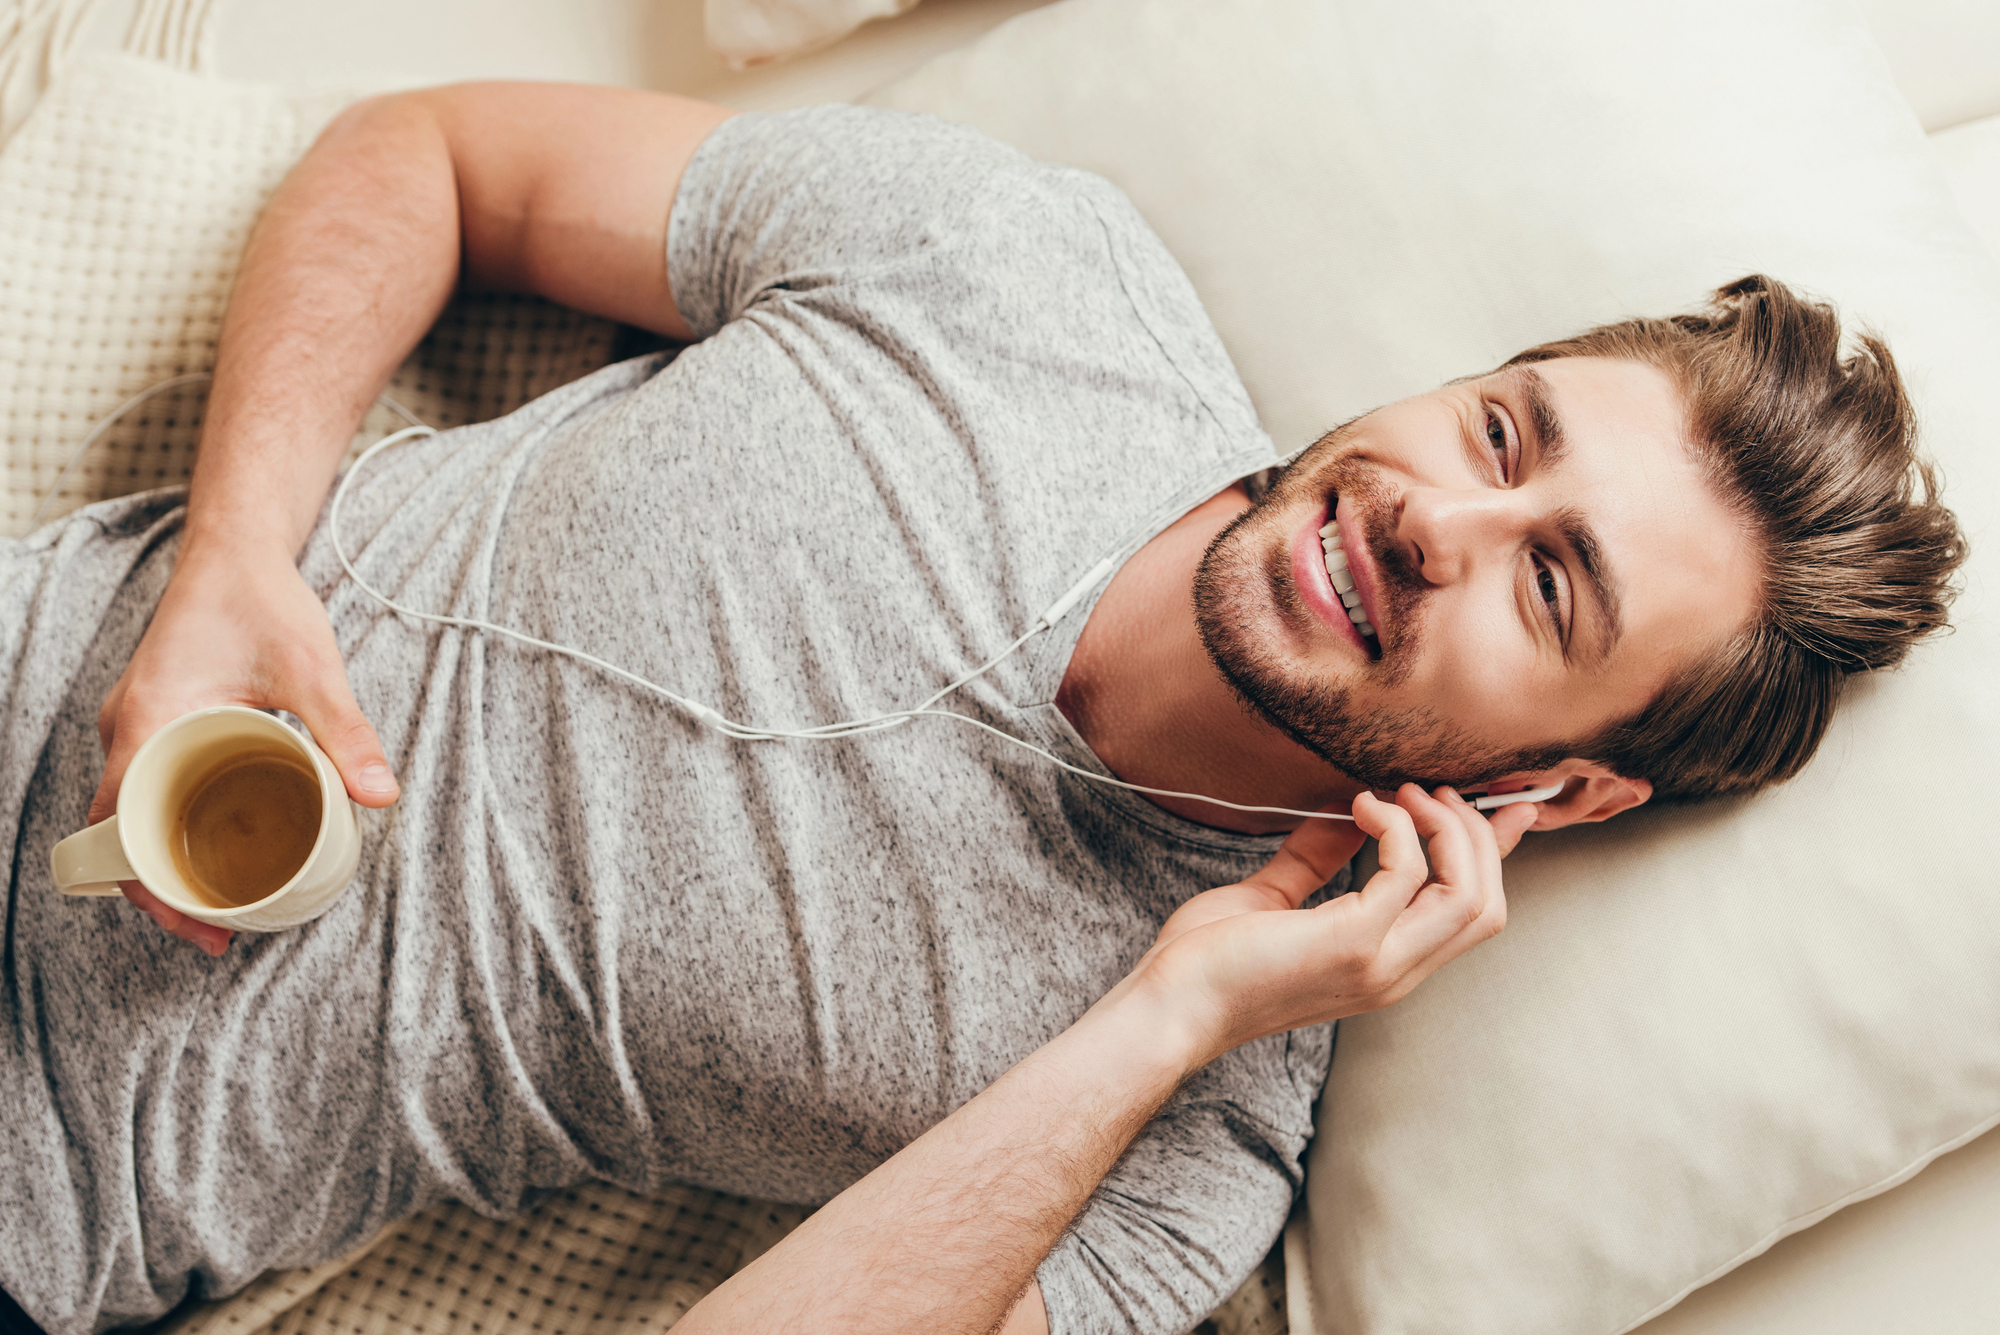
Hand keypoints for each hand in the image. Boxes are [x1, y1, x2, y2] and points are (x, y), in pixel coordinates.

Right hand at [88, 532, 398, 953]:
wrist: (235, 548)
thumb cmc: (263, 600)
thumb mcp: (311, 669)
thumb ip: (344, 732)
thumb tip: (381, 796)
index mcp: (147, 724)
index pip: (121, 834)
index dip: (153, 890)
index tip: (201, 926)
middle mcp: (128, 729)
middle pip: (118, 837)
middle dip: (161, 892)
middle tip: (220, 933)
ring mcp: (137, 725)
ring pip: (129, 814)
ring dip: (162, 861)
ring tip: (221, 902)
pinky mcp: (156, 720)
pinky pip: (145, 787)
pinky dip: (168, 825)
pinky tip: (212, 846)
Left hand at [1128, 785, 1536, 1064]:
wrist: (1168, 1005)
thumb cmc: (1206, 960)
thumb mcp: (1272, 896)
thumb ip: (1315, 858)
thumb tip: (1343, 812)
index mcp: (1386, 964)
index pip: (1473, 914)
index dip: (1497, 853)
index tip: (1502, 802)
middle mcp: (1396, 972)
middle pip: (1487, 902)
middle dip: (1474, 833)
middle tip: (1426, 790)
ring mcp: (1379, 963)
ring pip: (1470, 893)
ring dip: (1447, 828)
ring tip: (1403, 793)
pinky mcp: (1352, 944)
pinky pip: (1408, 873)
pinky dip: (1395, 827)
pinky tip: (1360, 807)